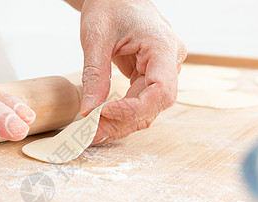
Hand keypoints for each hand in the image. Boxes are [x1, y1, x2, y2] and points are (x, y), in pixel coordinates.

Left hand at [79, 0, 186, 144]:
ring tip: (92, 132)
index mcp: (163, 46)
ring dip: (120, 124)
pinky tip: (101, 121)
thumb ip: (95, 74)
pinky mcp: (150, 76)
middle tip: (90, 133)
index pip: (161, 92)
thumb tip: (88, 111)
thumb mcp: (96, 36)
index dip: (134, 109)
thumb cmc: (111, 4)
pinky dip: (120, 114)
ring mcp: (162, 71)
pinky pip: (139, 102)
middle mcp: (169, 62)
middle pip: (152, 106)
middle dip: (121, 123)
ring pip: (147, 110)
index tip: (104, 114)